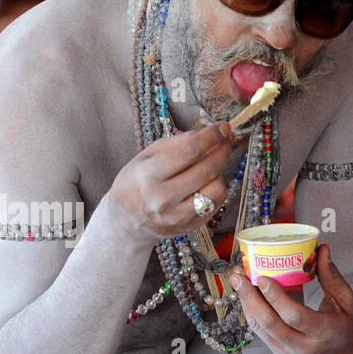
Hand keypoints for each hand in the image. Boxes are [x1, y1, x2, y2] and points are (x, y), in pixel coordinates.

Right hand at [107, 120, 234, 242]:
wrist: (125, 221)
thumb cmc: (135, 184)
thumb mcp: (144, 157)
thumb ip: (174, 143)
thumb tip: (206, 133)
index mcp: (148, 175)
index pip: (189, 151)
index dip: (211, 136)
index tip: (222, 127)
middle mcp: (163, 198)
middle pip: (207, 169)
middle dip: (223, 149)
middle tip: (227, 138)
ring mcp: (177, 216)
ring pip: (216, 189)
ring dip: (220, 171)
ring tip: (210, 165)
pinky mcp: (188, 227)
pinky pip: (216, 204)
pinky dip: (216, 188)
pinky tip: (207, 181)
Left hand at [229, 243, 352, 353]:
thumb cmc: (348, 329)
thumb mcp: (346, 302)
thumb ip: (332, 277)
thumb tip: (322, 249)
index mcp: (326, 332)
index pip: (295, 316)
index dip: (276, 297)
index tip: (262, 278)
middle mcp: (306, 347)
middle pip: (270, 323)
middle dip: (250, 297)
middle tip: (239, 276)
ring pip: (261, 329)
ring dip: (246, 304)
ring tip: (238, 282)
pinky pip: (261, 334)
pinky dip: (252, 314)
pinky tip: (246, 298)